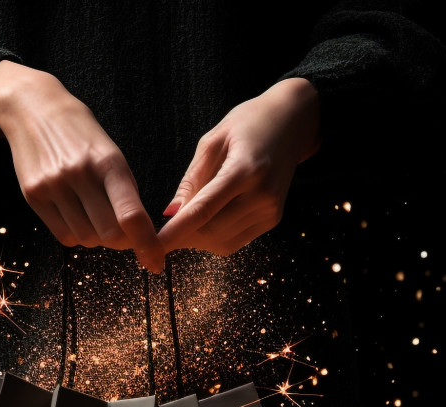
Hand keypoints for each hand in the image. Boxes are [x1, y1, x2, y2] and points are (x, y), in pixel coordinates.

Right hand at [0, 61, 164, 272]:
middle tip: (125, 235)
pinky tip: (78, 217)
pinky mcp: (33, 196)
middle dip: (122, 243)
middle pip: (109, 235)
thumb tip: (138, 233)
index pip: (131, 215)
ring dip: (98, 238)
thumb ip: (124, 190)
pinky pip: (64, 236)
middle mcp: (79, 175)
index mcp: (108, 162)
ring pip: (86, 239)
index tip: (156, 262)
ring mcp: (53, 186)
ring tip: (97, 217)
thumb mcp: (111, 152)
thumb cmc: (81, 134)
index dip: (147, 244)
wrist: (33, 109)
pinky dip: (77, 236)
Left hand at [157, 77, 320, 256]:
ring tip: (188, 219)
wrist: (293, 123)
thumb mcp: (213, 141)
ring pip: (221, 242)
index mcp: (244, 170)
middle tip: (164, 228)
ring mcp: (270, 210)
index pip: (202, 211)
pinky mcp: (272, 219)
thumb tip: (169, 213)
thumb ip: (192, 179)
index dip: (174, 232)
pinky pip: (235, 241)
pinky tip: (208, 220)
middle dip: (183, 235)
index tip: (153, 246)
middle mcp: (261, 194)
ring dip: (197, 238)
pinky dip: (214, 237)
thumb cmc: (248, 124)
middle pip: (210, 231)